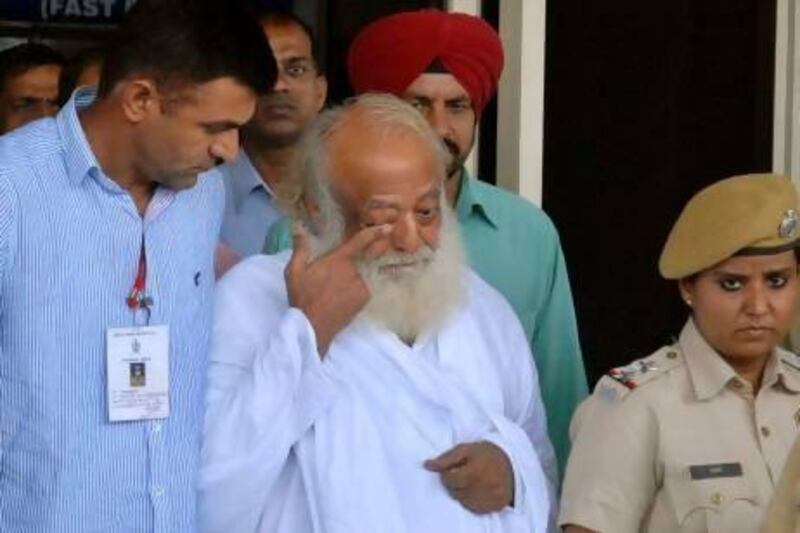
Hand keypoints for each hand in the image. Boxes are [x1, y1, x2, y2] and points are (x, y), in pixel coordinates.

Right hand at [285, 223, 389, 355]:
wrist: (312, 327)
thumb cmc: (302, 297)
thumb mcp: (295, 271)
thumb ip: (300, 248)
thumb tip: (297, 226)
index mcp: (338, 260)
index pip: (359, 241)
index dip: (374, 232)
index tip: (387, 227)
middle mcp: (354, 270)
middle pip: (353, 263)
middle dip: (342, 270)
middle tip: (327, 284)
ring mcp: (361, 285)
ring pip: (356, 278)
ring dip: (347, 283)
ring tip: (331, 296)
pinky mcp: (364, 298)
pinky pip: (361, 290)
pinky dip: (353, 293)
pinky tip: (339, 302)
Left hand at [424, 441, 513, 513]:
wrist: (513, 463)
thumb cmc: (485, 453)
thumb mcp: (466, 449)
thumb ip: (446, 458)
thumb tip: (426, 465)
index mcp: (476, 469)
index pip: (451, 479)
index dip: (447, 475)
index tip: (452, 469)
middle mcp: (486, 485)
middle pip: (456, 492)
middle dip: (454, 484)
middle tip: (461, 474)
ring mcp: (492, 497)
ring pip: (464, 502)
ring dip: (462, 493)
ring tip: (470, 482)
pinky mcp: (496, 506)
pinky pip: (475, 509)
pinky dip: (471, 501)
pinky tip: (476, 490)